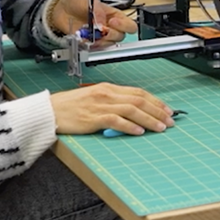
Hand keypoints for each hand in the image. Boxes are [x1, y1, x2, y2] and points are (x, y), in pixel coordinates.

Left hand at [50, 0, 136, 46]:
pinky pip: (94, 49)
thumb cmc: (78, 3)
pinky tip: (84, 36)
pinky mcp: (90, 44)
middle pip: (120, 37)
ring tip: (89, 31)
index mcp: (115, 16)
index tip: (112, 22)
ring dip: (100, 39)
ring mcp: (100, 37)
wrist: (61, 9)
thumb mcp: (90, 2)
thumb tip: (102, 24)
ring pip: (108, 44)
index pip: (130, 26)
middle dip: (111, 34)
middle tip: (101, 29)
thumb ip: (98, 12)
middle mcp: (110, 28)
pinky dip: (90, 44)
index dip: (124, 26)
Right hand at [50, 82, 174, 135]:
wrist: (49, 111)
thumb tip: (132, 113)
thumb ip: (112, 103)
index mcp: (108, 88)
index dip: (155, 101)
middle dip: (158, 110)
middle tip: (170, 120)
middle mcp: (106, 94)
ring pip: (132, 109)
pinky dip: (129, 126)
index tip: (167, 109)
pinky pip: (115, 120)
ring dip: (149, 119)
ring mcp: (100, 105)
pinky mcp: (93, 117)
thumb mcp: (94, 99)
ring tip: (160, 127)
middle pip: (139, 100)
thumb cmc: (69, 107)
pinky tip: (139, 131)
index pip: (138, 92)